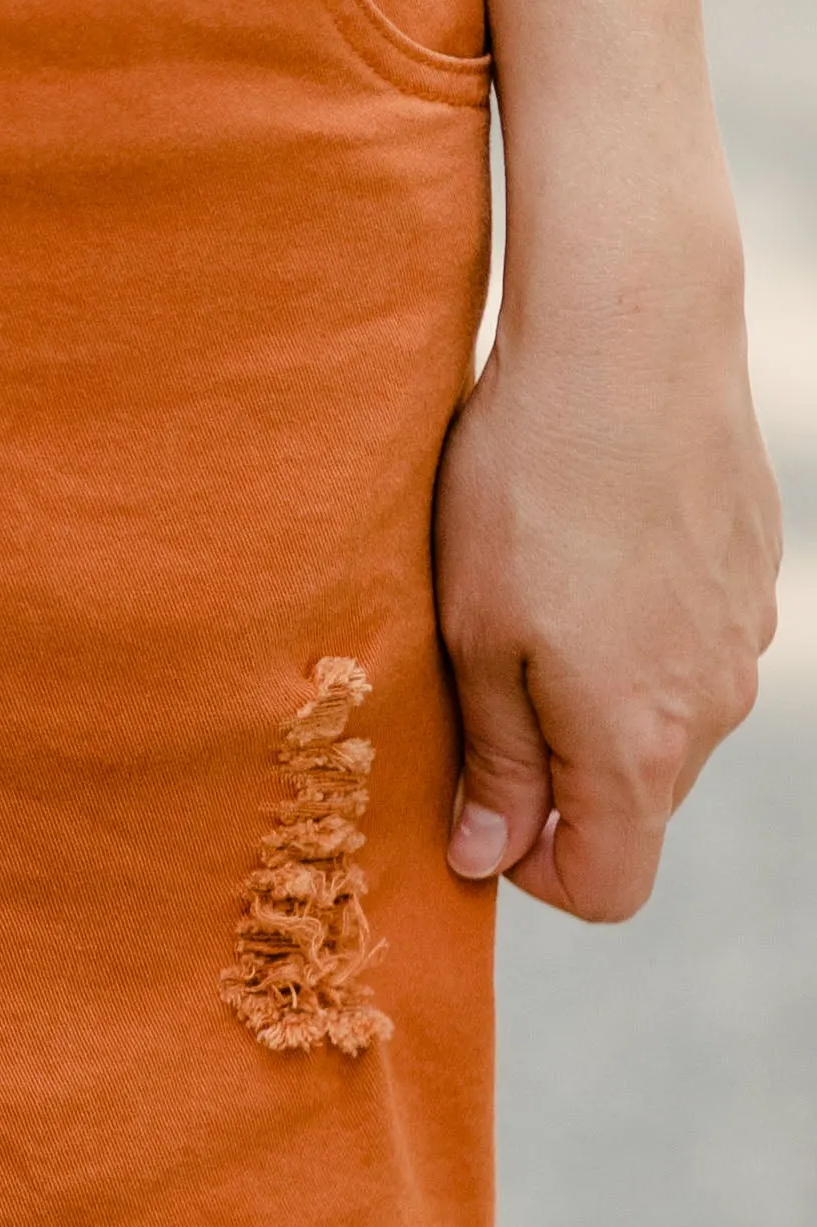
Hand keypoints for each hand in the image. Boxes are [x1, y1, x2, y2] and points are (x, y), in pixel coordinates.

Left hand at [433, 214, 782, 917]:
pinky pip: (691, 644)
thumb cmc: (527, 487)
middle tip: (481, 690)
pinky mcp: (753, 572)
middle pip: (638, 806)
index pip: (612, 888)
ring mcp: (745, 635)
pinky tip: (586, 548)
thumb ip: (495, 762)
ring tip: (530, 602)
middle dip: (561, 781)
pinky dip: (636, 631)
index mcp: (639, 741)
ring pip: (666, 721)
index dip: (538, 873)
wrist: (631, 338)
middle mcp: (713, 704)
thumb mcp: (473, 637)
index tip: (480, 808)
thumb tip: (488, 858)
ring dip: (596, 700)